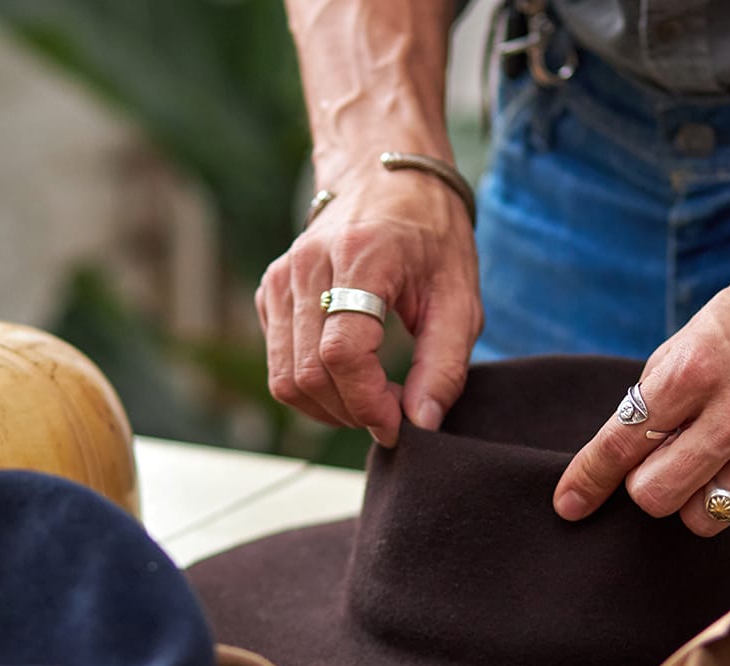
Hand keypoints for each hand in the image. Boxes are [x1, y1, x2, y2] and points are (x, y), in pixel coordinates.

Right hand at [256, 168, 481, 446]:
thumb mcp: (459, 295)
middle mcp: (307, 266)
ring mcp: (280, 279)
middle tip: (395, 412)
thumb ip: (445, 363)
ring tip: (375, 398)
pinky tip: (352, 378)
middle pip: (309, 373)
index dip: (368, 402)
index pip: (342, 353)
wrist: (385, 178)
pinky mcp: (270, 293)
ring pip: (285, 377)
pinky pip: (279, 364)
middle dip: (353, 411)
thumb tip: (423, 424)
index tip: (400, 422)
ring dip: (331, 407)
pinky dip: (313, 388)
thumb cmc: (430, 234)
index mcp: (360, 257)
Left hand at [553, 270, 729, 534]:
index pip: (622, 444)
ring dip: (705, 495)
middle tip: (671, 462)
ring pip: (707, 518)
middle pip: (657, 498)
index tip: (568, 506)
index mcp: (696, 369)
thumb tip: (613, 468)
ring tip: (728, 455)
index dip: (588, 480)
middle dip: (652, 486)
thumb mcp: (692, 341)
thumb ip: (653, 401)